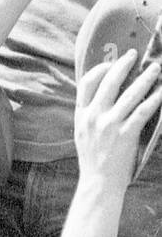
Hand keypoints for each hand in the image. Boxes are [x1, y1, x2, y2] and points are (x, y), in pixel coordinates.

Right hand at [74, 49, 161, 192]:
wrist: (98, 182)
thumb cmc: (94, 158)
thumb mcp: (83, 132)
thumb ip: (91, 114)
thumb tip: (106, 95)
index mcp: (82, 114)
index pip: (87, 82)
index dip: (101, 68)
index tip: (112, 62)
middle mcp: (94, 116)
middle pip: (109, 82)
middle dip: (124, 65)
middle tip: (134, 55)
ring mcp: (109, 125)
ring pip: (130, 94)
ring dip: (146, 79)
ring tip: (155, 69)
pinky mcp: (125, 135)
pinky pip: (143, 111)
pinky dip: (154, 100)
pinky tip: (161, 93)